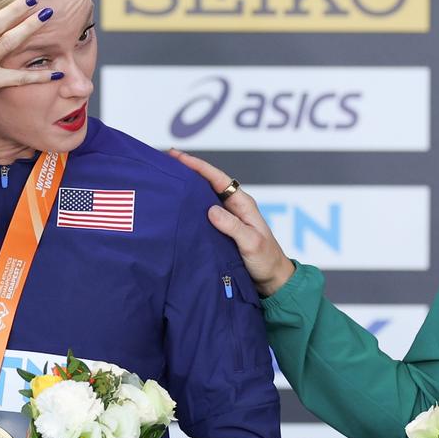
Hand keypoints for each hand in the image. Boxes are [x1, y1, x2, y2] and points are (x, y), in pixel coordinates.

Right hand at [168, 149, 294, 296]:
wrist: (272, 280)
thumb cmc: (266, 260)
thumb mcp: (251, 243)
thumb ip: (233, 226)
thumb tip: (211, 210)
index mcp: (243, 204)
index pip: (218, 179)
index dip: (198, 166)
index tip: (178, 157)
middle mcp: (234, 207)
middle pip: (208, 183)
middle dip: (188, 171)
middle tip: (166, 161)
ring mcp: (227, 218)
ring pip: (203, 197)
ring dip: (187, 187)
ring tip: (167, 178)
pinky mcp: (220, 230)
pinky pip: (202, 213)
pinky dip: (189, 206)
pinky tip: (176, 206)